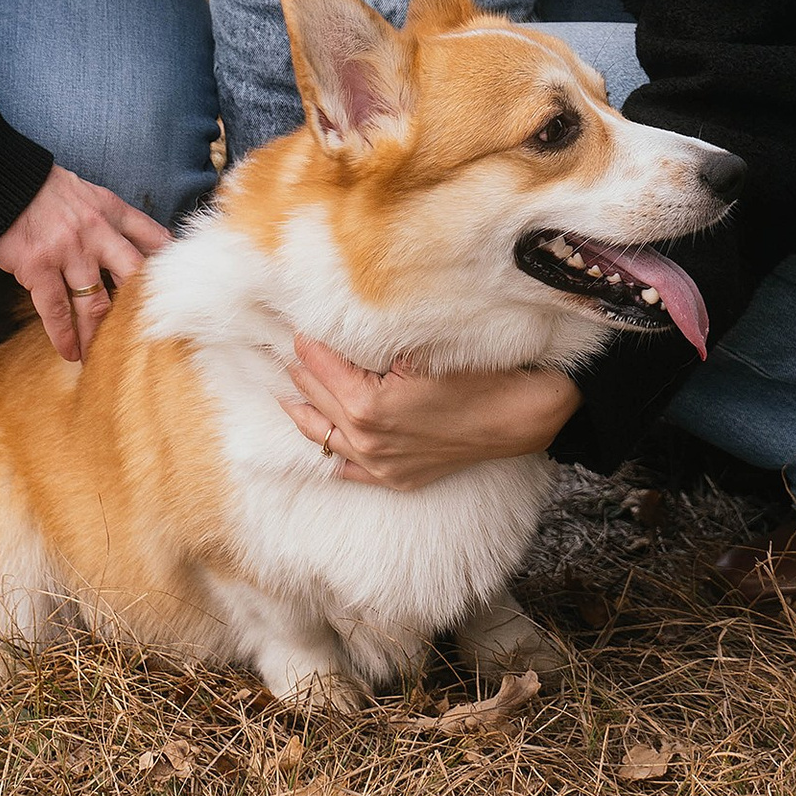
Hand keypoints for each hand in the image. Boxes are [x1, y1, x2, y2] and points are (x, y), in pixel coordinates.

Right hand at [0, 164, 170, 362]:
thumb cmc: (41, 190)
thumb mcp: (85, 192)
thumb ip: (108, 217)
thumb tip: (128, 246)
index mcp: (110, 209)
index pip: (152, 239)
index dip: (167, 267)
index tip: (176, 293)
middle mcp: (96, 231)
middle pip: (132, 277)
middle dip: (139, 310)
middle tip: (144, 339)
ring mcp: (68, 250)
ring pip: (95, 304)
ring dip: (99, 336)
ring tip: (101, 357)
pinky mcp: (38, 266)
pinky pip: (57, 311)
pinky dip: (64, 337)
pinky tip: (70, 353)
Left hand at [282, 335, 579, 489]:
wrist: (518, 417)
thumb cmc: (474, 374)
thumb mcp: (418, 349)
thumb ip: (372, 342)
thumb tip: (337, 323)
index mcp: (365, 404)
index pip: (317, 362)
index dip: (303, 337)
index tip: (288, 317)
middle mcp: (365, 440)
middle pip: (313, 395)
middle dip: (297, 367)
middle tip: (278, 343)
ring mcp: (379, 464)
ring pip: (320, 434)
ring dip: (302, 406)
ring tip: (285, 384)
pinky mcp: (394, 477)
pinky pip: (346, 469)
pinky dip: (328, 451)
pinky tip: (317, 436)